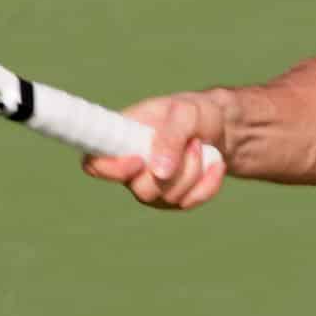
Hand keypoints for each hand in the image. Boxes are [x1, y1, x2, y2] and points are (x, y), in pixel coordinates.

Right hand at [80, 92, 228, 209]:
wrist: (220, 126)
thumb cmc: (193, 113)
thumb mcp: (184, 112)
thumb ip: (169, 138)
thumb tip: (159, 173)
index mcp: (121, 139)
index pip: (95, 164)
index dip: (111, 169)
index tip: (139, 160)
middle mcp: (130, 168)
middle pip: (140, 190)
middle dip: (175, 169)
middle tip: (191, 142)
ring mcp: (150, 187)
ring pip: (168, 198)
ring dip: (193, 171)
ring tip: (200, 146)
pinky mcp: (173, 200)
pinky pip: (189, 203)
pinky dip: (207, 183)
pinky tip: (214, 164)